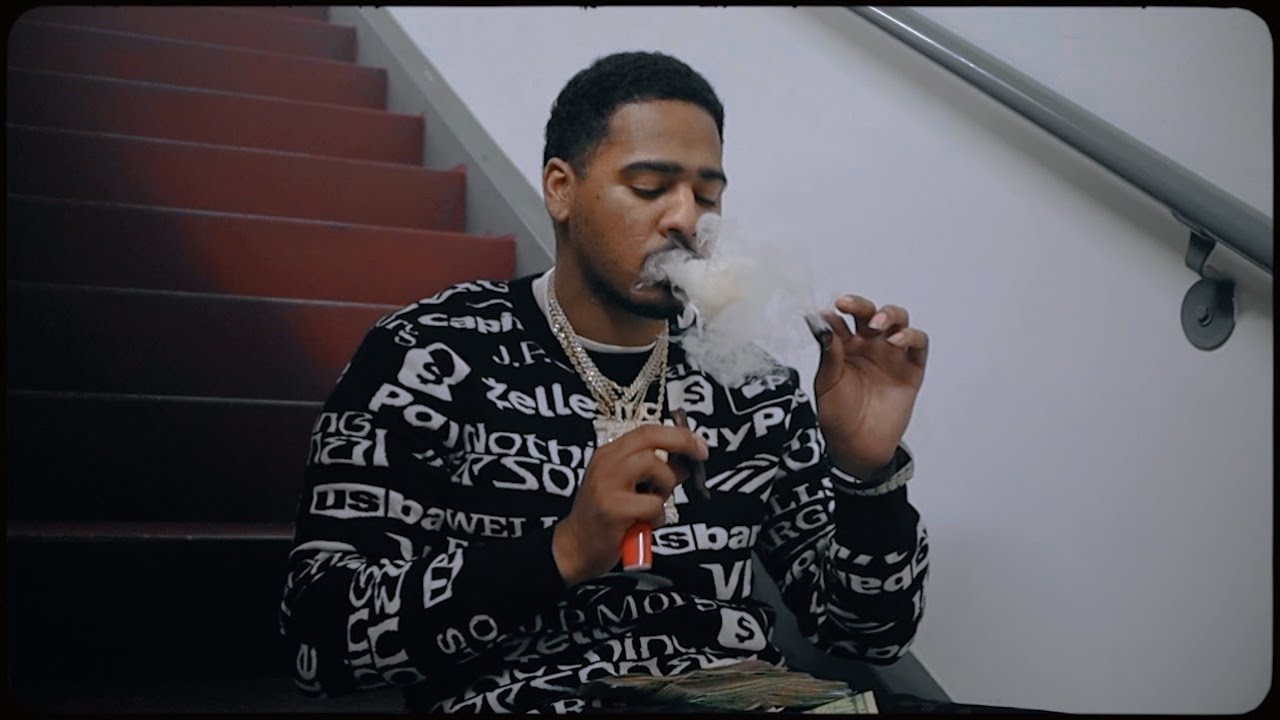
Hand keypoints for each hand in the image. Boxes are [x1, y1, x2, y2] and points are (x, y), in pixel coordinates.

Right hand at [553, 424, 708, 585]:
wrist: (574, 548)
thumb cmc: (603, 518)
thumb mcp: (625, 487)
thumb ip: (650, 471)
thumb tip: (684, 462)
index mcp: (608, 455)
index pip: (647, 431)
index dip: (678, 434)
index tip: (698, 443)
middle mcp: (606, 464)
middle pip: (652, 439)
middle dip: (683, 444)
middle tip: (700, 456)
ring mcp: (607, 485)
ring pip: (656, 468)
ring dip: (666, 488)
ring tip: (652, 506)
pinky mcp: (613, 509)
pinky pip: (653, 505)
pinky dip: (656, 518)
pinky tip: (642, 525)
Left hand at [813, 295, 928, 478]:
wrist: (857, 445)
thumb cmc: (837, 415)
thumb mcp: (826, 384)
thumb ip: (829, 355)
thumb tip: (823, 324)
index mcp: (844, 346)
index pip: (841, 320)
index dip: (835, 313)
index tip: (826, 312)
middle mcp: (869, 346)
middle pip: (869, 313)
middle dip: (860, 305)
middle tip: (848, 305)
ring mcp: (891, 355)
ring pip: (898, 320)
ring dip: (889, 314)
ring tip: (878, 324)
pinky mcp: (911, 369)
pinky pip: (919, 344)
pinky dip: (911, 336)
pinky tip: (896, 341)